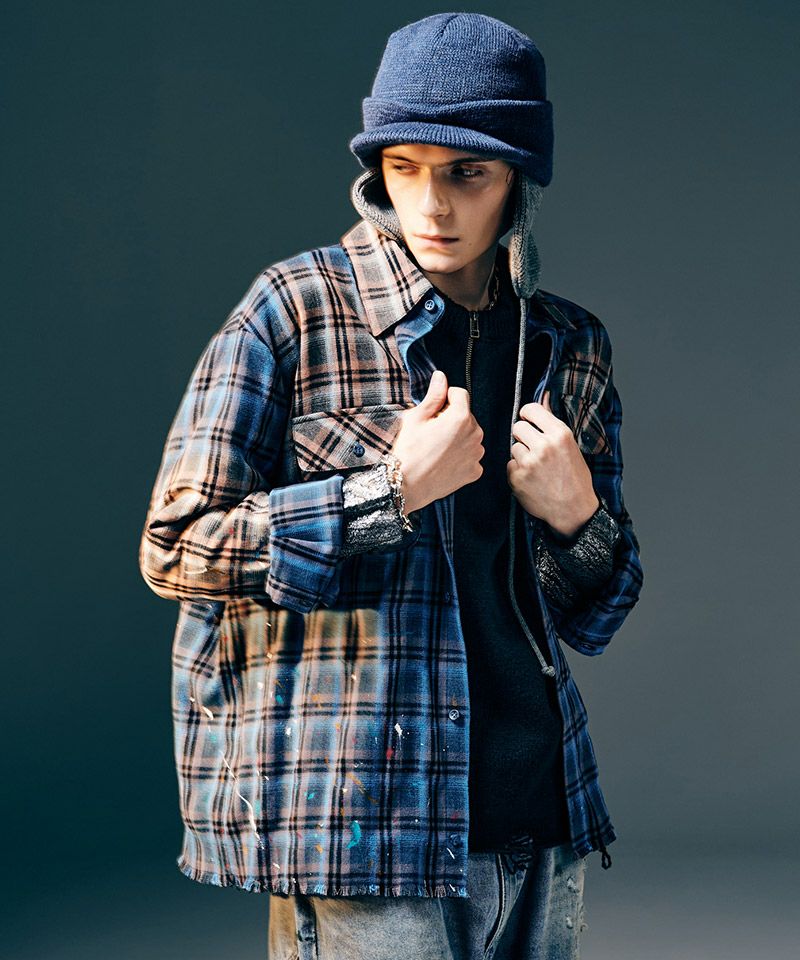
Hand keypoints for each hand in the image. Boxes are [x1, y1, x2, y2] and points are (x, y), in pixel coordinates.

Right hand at [390, 370, 483, 512]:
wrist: (406, 486)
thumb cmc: (409, 450)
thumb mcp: (416, 417)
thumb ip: (434, 395)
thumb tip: (441, 376)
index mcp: (461, 417)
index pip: (460, 394)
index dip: (444, 399)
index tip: (433, 411)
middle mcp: (475, 434)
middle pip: (466, 416)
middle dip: (452, 419)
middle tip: (432, 432)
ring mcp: (477, 455)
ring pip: (469, 436)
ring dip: (458, 438)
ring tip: (437, 448)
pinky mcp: (475, 471)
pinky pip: (470, 456)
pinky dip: (460, 457)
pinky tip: (443, 462)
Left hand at [507, 390, 598, 536]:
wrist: (573, 509)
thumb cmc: (574, 477)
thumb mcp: (570, 445)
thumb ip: (552, 421)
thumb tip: (543, 396)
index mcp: (560, 434)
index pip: (531, 409)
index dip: (528, 415)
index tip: (530, 422)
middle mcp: (544, 446)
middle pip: (518, 426)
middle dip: (524, 436)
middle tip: (534, 447)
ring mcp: (528, 462)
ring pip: (513, 446)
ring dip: (521, 454)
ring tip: (536, 466)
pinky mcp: (517, 477)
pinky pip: (509, 464)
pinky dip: (517, 470)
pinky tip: (531, 478)